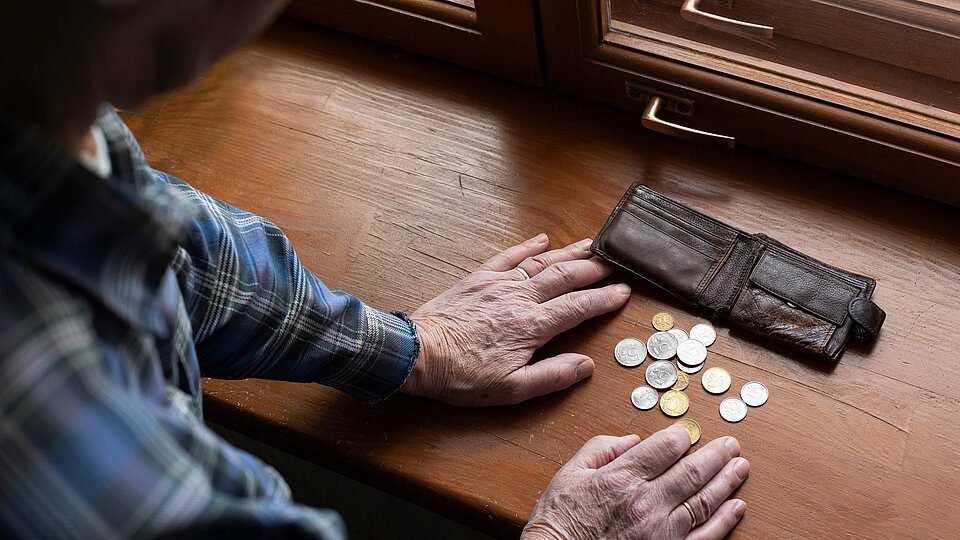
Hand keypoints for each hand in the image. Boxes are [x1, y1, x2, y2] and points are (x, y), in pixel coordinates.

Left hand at [401, 234, 629, 405]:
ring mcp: (499, 284)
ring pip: (542, 262)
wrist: (418, 354)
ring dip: (569, 252)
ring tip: (592, 245)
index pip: (579, 307)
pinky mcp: (479, 278)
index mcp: (532, 326)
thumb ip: (552, 376)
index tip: (623, 291)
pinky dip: (527, 246)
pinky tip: (542, 239)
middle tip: (616, 262)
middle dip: (594, 268)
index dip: (604, 298)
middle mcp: (520, 298)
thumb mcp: (511, 390)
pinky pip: (509, 256)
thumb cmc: (462, 376)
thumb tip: (586, 365)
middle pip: (566, 277)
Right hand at [522, 425, 748, 539]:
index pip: (665, 448)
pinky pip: (706, 536)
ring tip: (740, 466)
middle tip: (731, 444)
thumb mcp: (570, 474)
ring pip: (704, 500)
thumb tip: (632, 440)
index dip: (682, 437)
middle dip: (716, 454)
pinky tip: (737, 506)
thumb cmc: (560, 521)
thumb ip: (601, 449)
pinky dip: (726, 521)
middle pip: (692, 471)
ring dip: (727, 481)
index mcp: (621, 479)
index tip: (688, 434)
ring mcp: (661, 531)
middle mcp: (646, 503)